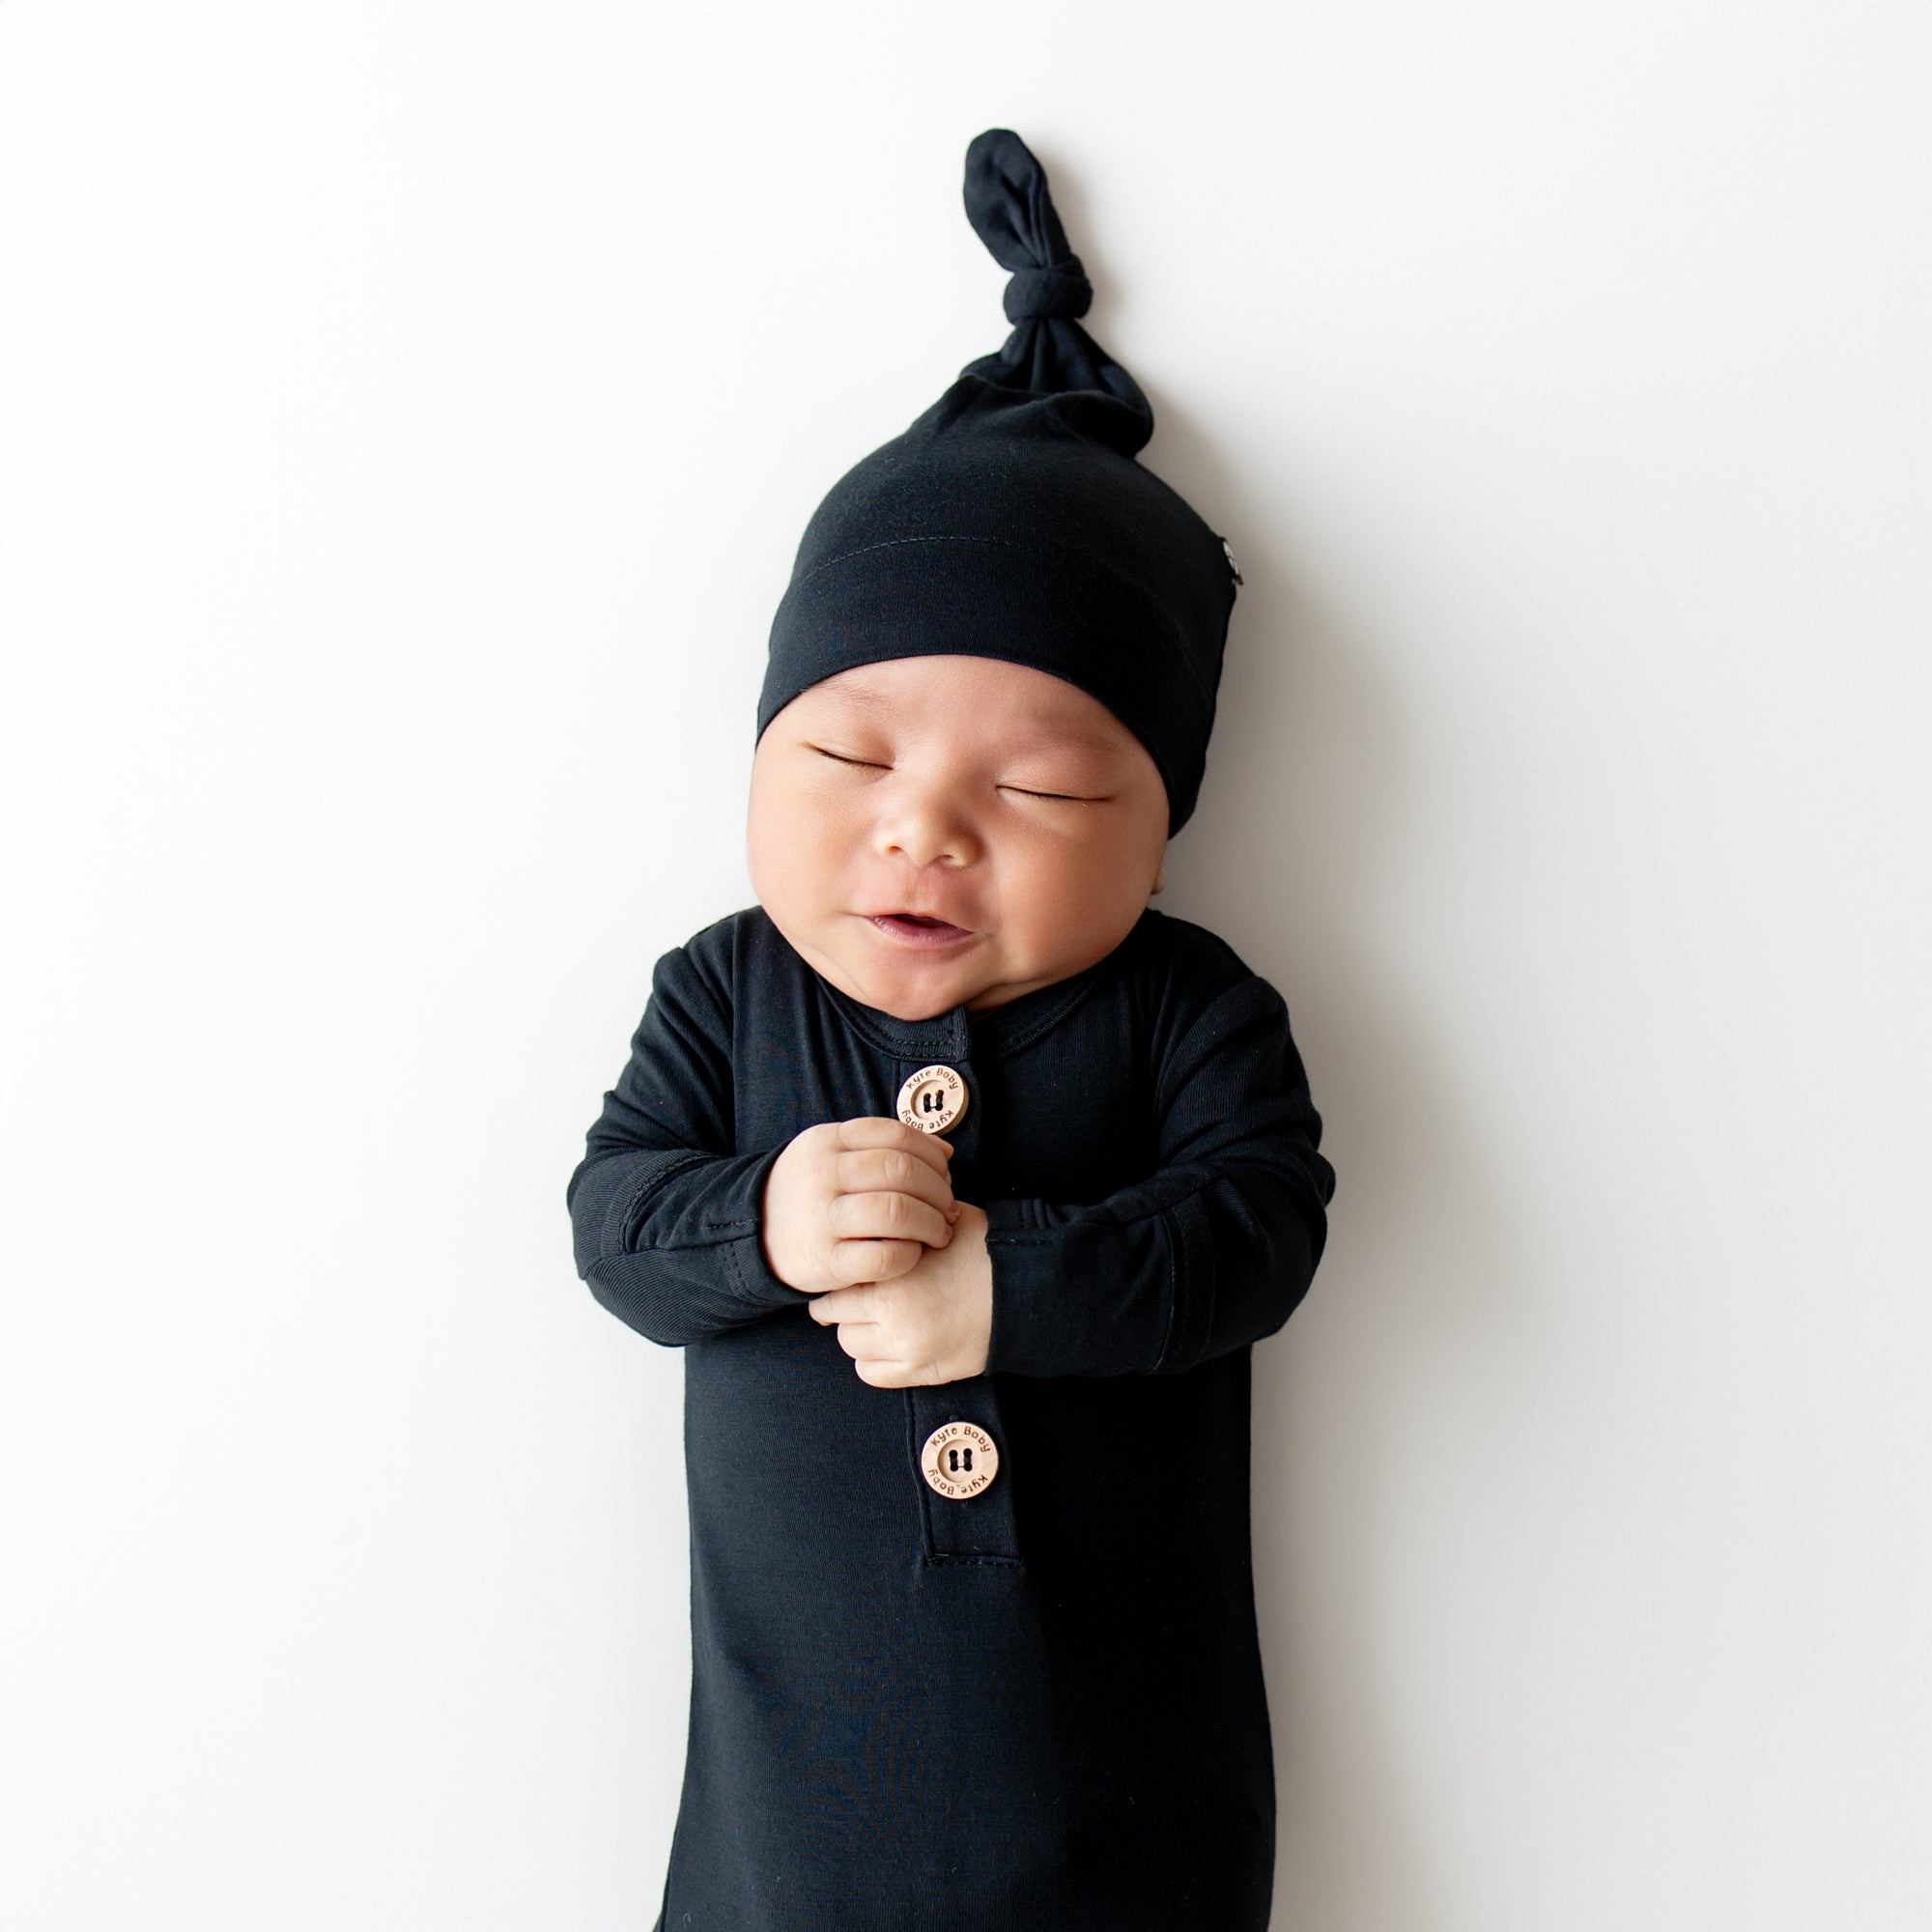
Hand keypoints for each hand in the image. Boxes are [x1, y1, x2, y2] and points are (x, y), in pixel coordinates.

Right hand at [760, 1117, 959, 1295]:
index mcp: (828, 1142)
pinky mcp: (825, 1263)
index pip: (897, 1136)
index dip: (932, 1154)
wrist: (754, 1234)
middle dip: (939, 1190)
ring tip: (939, 1232)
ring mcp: (821, 1219)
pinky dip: (910, 1255)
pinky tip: (913, 1254)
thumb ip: (881, 1146)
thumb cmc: (810, 1192)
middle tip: (948, 1207)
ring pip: (896, 1211)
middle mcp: (823, 1175)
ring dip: (932, 1223)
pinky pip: (884, 1257)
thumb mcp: (830, 1154)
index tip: (944, 1173)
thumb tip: (944, 1151)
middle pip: (901, 1172)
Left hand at [808, 1203, 992, 1387]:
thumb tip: (887, 1210)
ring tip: (868, 1319)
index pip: (839, 1280)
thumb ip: (909, 1220)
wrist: (1028, 1293)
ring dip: (855, 1331)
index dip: (840, 1272)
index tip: (841, 1269)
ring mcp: (907, 1350)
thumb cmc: (988, 1251)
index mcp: (894, 1277)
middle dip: (841, 1302)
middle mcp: (892, 1317)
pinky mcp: (924, 1372)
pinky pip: (872, 1375)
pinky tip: (883, 1344)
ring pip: (851, 1346)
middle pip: (836, 1315)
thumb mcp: (946, 1221)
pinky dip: (871, 1361)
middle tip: (851, 1294)